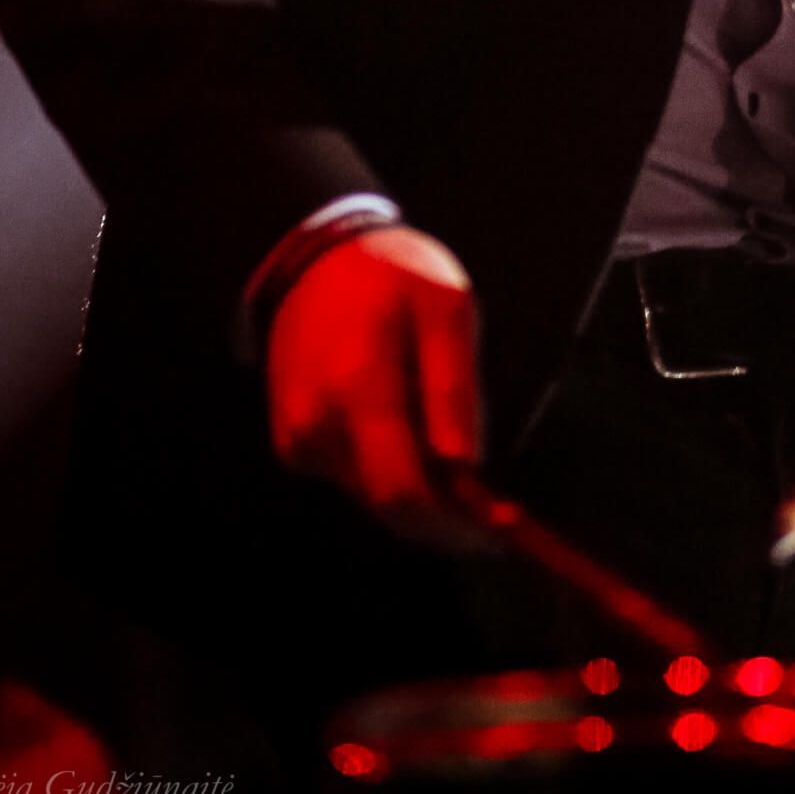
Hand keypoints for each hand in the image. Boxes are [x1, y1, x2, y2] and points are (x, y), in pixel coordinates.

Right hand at [265, 223, 487, 547]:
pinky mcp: (294, 445)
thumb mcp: (446, 308)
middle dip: (445, 519)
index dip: (454, 526)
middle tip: (492, 514)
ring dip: (421, 492)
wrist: (318, 260)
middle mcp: (316, 423)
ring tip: (455, 453)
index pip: (402, 492)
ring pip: (376, 498)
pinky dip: (391, 471)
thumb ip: (455, 388)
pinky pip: (356, 480)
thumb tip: (466, 468)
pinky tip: (410, 431)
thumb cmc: (394, 277)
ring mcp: (299, 438)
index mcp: (357, 384)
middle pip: (391, 509)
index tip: (500, 532)